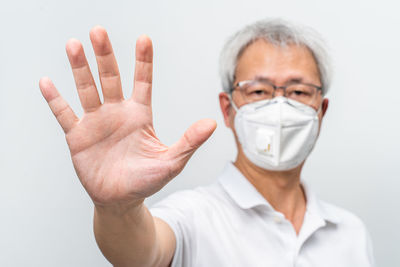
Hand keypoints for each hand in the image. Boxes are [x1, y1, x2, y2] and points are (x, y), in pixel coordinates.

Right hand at [39, 26, 215, 207]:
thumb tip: (212, 123)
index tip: (144, 39)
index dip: (143, 61)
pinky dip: (55, 100)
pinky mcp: (78, 136)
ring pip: (87, 89)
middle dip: (105, 56)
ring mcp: (96, 122)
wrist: (120, 200)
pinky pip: (64, 114)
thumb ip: (189, 142)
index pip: (143, 82)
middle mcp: (117, 113)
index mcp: (139, 115)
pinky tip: (47, 82)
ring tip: (73, 45)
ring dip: (80, 69)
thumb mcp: (171, 161)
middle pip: (110, 78)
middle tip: (99, 32)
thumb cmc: (147, 181)